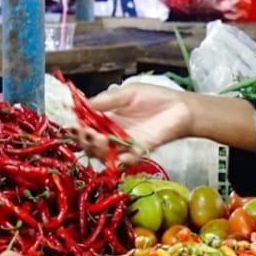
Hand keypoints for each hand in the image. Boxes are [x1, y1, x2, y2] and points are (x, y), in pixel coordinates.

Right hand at [72, 84, 195, 166]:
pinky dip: (119, 160)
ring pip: (103, 155)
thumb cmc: (156, 98)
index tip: (73, 125)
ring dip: (97, 149)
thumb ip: (105, 100)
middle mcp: (113, 134)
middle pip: (90, 144)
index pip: (85, 127)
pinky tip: (118, 154)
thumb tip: (78, 104)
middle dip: (85, 140)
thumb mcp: (127, 93)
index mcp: (107, 118)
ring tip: (100, 138)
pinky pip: (124, 162)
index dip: (77, 128)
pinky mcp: (138, 153)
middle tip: (88, 132)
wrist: (182, 108)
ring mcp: (125, 145)